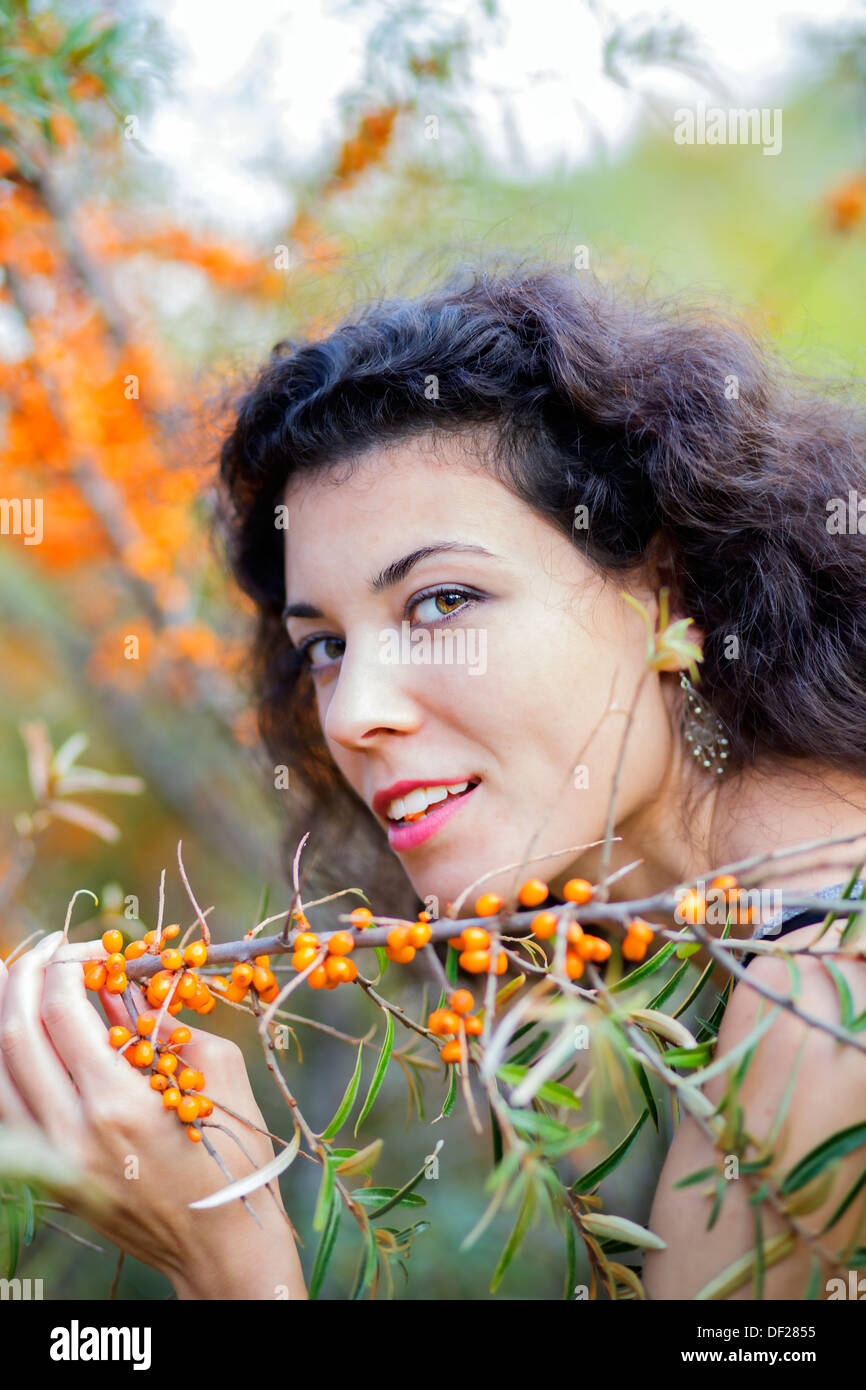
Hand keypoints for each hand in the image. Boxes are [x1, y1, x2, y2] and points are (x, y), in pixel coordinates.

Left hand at [0, 930, 307, 1298]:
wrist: (222, 1243)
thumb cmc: (234, 1153)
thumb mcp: (216, 1070)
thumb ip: (163, 1021)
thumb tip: (121, 983)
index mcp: (118, 1104)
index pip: (61, 1012)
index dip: (63, 965)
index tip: (80, 946)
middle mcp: (72, 1134)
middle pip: (15, 1037)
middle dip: (21, 978)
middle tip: (42, 951)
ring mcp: (53, 1163)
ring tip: (8, 980)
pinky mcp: (50, 1179)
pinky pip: (5, 1114)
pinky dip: (4, 1069)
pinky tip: (16, 1040)